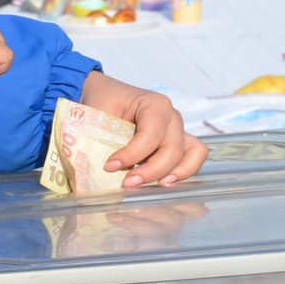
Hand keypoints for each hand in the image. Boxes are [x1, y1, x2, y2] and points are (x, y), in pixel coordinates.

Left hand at [76, 72, 208, 187]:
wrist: (106, 97)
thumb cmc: (103, 104)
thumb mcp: (94, 116)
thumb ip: (95, 138)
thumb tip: (91, 165)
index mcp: (154, 103)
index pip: (151, 133)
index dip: (132, 154)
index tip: (109, 166)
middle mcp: (171, 116)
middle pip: (172, 149)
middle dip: (150, 171)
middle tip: (126, 183)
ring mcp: (178, 131)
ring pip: (190, 155)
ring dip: (173, 174)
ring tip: (152, 186)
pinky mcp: (178, 145)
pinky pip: (193, 159)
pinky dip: (182, 173)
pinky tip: (161, 184)